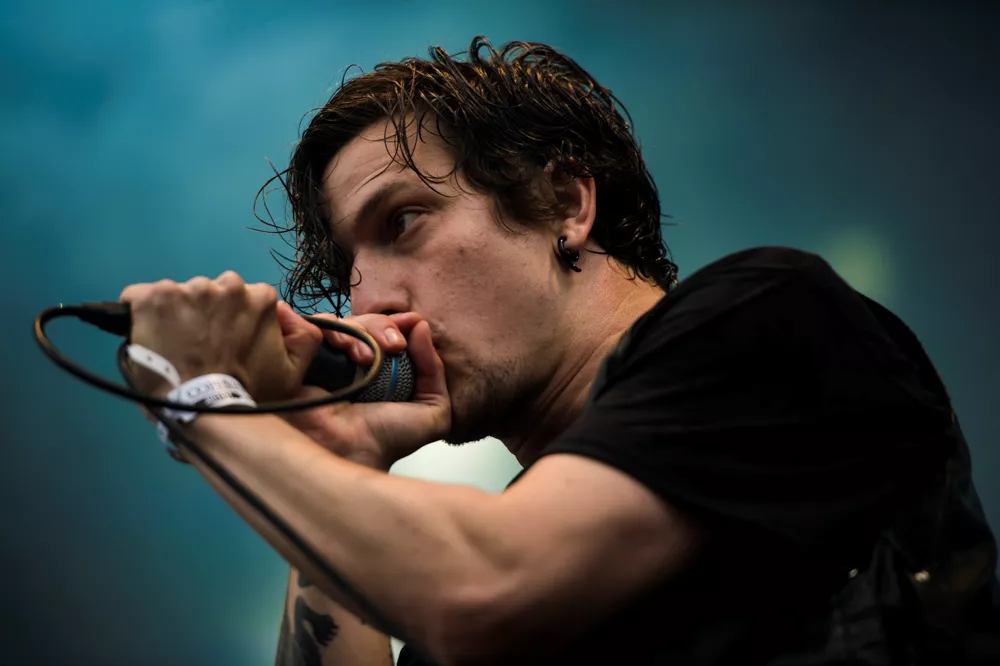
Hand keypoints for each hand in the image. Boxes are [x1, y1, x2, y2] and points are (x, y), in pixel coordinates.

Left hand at [119, 271, 321, 401]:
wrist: (203, 407)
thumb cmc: (247, 392)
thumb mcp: (294, 371)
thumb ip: (305, 337)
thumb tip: (285, 313)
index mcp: (259, 297)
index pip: (243, 297)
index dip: (232, 320)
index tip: (223, 341)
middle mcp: (226, 285)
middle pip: (210, 293)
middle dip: (204, 314)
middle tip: (199, 346)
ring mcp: (188, 289)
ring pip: (178, 296)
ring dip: (175, 315)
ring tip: (172, 347)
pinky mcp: (153, 298)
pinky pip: (139, 297)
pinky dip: (140, 314)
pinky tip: (147, 336)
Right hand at [275, 310, 450, 470]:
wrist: (351, 452)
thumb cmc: (387, 440)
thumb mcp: (432, 412)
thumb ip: (434, 370)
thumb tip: (421, 327)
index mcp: (384, 369)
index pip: (392, 330)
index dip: (402, 323)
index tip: (412, 326)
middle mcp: (355, 360)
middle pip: (369, 321)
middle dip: (384, 325)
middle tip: (394, 345)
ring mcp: (328, 357)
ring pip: (345, 321)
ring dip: (363, 331)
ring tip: (367, 358)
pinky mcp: (304, 354)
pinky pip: (317, 324)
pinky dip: (335, 330)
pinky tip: (347, 353)